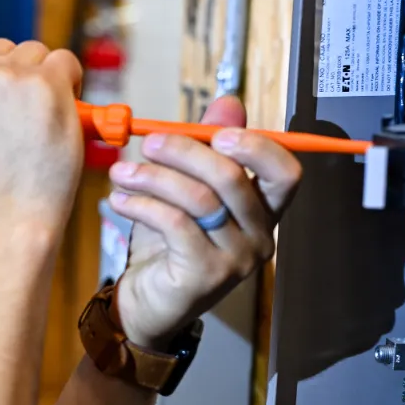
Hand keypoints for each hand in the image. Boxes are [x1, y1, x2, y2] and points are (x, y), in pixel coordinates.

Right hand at [0, 32, 84, 226]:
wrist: (6, 217)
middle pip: (3, 49)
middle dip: (15, 74)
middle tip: (23, 112)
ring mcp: (8, 74)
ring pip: (35, 54)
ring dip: (43, 79)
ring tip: (42, 118)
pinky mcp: (45, 83)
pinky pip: (66, 61)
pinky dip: (70, 81)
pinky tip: (64, 108)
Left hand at [107, 96, 301, 349]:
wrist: (149, 302)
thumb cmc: (171, 243)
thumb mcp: (189, 189)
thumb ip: (209, 148)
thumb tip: (228, 102)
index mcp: (264, 211)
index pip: (285, 173)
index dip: (257, 146)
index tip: (216, 131)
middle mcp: (260, 236)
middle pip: (232, 178)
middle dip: (185, 151)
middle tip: (148, 143)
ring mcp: (236, 259)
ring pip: (199, 199)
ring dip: (154, 177)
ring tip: (122, 172)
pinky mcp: (206, 275)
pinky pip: (175, 224)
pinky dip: (142, 204)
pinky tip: (119, 199)